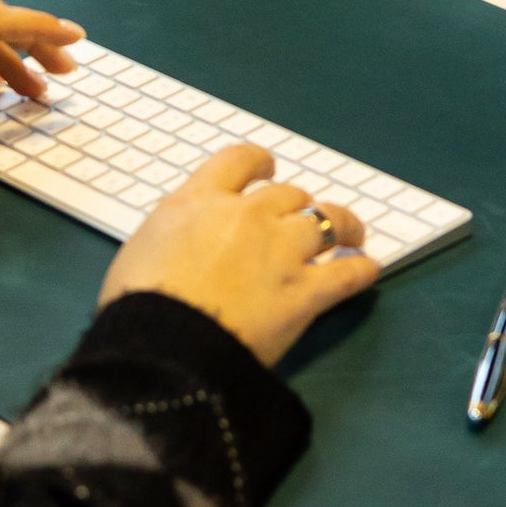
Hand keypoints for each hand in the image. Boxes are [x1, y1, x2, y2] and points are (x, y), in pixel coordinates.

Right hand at [97, 145, 376, 366]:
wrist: (161, 346)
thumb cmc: (137, 303)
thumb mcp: (140, 248)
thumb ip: (173, 231)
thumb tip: (183, 238)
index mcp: (200, 200)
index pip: (239, 160)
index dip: (259, 162)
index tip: (267, 168)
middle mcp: (247, 216)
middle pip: (288, 193)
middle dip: (297, 202)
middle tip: (301, 215)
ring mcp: (280, 252)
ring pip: (326, 221)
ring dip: (342, 224)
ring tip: (351, 233)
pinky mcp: (303, 294)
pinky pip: (345, 276)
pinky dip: (360, 271)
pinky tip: (368, 270)